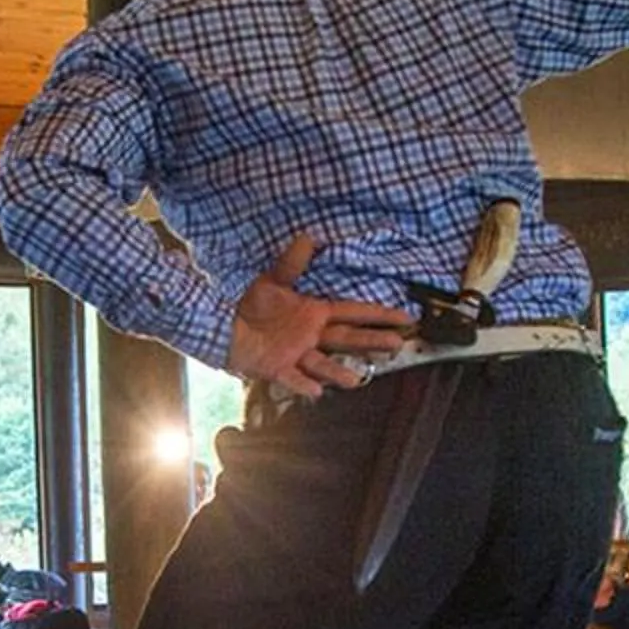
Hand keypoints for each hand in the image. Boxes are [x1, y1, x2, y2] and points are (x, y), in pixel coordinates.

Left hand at [223, 236, 414, 397]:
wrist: (224, 323)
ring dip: (340, 371)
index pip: (354, 313)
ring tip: (358, 378)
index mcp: (315, 313)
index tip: (404, 317)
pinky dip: (305, 386)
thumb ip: (292, 263)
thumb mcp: (273, 280)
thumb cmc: (250, 303)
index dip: (379, 315)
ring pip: (324, 363)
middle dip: (373, 341)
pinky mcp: (278, 367)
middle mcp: (312, 335)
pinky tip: (318, 392)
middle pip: (348, 338)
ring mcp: (297, 353)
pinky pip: (294, 379)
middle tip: (398, 344)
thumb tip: (307, 236)